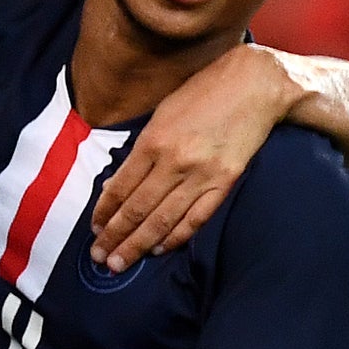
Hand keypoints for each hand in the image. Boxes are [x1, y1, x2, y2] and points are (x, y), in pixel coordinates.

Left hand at [90, 42, 286, 271]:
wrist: (253, 85)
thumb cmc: (201, 94)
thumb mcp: (160, 115)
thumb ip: (140, 151)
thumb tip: (118, 185)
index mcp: (153, 141)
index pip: (121, 187)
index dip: (105, 212)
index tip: (94, 229)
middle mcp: (175, 162)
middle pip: (138, 209)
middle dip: (116, 236)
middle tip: (100, 258)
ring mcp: (202, 174)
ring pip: (164, 219)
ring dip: (140, 244)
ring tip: (120, 263)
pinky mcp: (226, 182)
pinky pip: (197, 217)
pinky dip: (177, 236)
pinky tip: (160, 249)